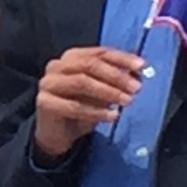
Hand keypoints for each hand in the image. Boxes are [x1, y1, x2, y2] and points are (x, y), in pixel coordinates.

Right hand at [31, 45, 144, 159]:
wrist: (58, 133)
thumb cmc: (82, 107)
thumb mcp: (103, 92)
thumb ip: (117, 80)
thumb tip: (139, 73)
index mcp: (71, 57)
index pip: (98, 53)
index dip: (121, 58)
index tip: (142, 66)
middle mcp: (57, 66)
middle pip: (89, 65)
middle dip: (116, 76)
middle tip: (136, 88)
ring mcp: (48, 83)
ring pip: (81, 82)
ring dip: (108, 92)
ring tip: (127, 102)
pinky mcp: (44, 102)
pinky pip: (74, 106)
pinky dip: (96, 111)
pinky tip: (113, 116)